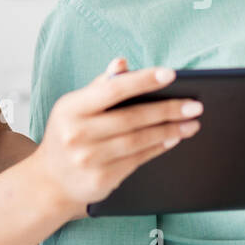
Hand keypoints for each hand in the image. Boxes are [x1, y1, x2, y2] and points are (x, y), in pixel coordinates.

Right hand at [32, 57, 201, 218]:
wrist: (48, 182)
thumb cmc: (68, 134)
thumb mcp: (74, 107)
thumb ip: (101, 85)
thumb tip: (122, 62)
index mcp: (71, 108)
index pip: (113, 89)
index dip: (143, 80)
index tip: (171, 74)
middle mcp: (77, 134)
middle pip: (131, 118)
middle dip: (167, 110)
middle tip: (195, 105)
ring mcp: (88, 159)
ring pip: (138, 141)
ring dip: (169, 131)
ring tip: (192, 123)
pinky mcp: (101, 180)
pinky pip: (137, 160)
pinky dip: (158, 148)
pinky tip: (173, 139)